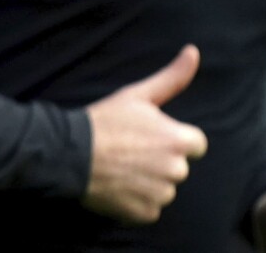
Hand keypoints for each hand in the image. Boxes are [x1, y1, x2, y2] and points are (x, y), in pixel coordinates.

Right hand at [81, 44, 208, 223]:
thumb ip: (172, 77)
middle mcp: (176, 170)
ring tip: (122, 168)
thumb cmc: (104, 121)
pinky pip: (150, 208)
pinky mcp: (145, 213)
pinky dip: (137, 200)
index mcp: (179, 140)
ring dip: (149, 181)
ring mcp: (161, 194)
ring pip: (164, 188)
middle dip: (161, 161)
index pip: (195, 144)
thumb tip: (194, 52)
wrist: (70, 153)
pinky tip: (119, 185)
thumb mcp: (138, 95)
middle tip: (131, 151)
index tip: (150, 137)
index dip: (173, 139)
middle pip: (178, 167)